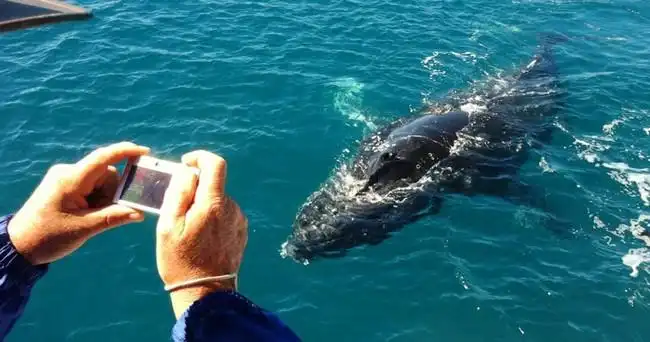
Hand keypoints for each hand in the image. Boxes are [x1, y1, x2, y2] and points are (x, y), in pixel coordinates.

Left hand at [8, 142, 149, 264]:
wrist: (19, 245)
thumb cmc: (47, 237)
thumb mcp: (84, 229)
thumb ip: (113, 218)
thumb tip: (139, 213)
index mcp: (71, 180)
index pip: (103, 158)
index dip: (126, 152)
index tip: (145, 152)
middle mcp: (68, 173)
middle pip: (107, 175)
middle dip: (113, 194)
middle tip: (105, 215)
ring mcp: (66, 179)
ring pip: (101, 182)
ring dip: (104, 200)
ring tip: (91, 219)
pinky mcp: (65, 186)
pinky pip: (91, 187)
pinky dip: (96, 200)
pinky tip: (87, 215)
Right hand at [156, 150, 247, 317]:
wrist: (206, 292)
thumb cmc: (181, 260)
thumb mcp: (168, 225)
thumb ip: (179, 193)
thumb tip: (188, 171)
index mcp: (213, 203)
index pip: (215, 163)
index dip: (199, 157)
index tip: (185, 164)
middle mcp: (231, 208)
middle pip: (213, 184)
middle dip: (195, 189)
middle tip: (176, 209)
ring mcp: (238, 221)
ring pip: (217, 201)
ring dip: (202, 206)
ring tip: (187, 230)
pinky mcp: (241, 232)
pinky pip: (224, 215)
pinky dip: (211, 218)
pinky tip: (200, 238)